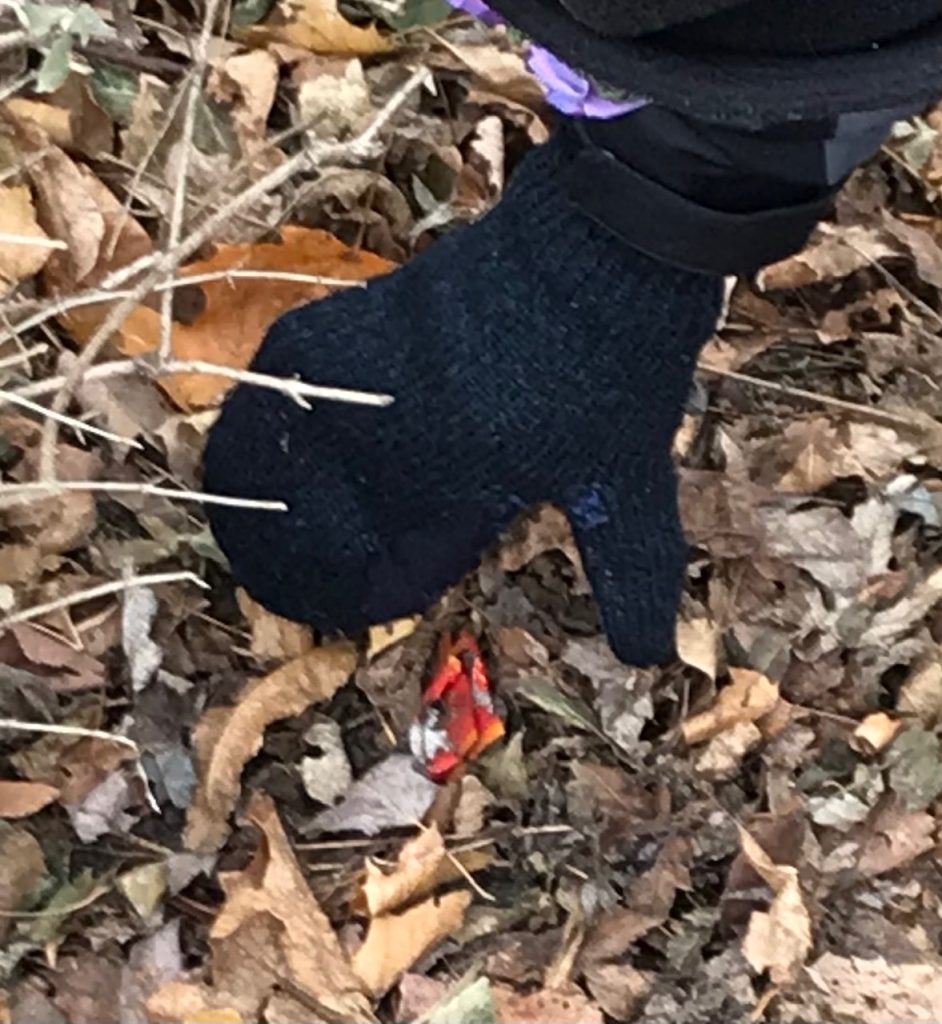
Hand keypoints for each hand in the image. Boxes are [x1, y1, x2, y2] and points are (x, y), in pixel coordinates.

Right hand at [203, 135, 722, 664]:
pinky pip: (287, 381)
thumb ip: (627, 567)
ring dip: (264, 496)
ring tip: (247, 528)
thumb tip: (646, 657)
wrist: (599, 237)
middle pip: (315, 515)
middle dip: (296, 559)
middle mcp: (390, 432)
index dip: (359, 596)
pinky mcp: (357, 315)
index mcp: (452, 482)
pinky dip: (268, 420)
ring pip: (285, 449)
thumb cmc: (614, 365)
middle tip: (280, 582)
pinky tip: (263, 435)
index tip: (345, 613)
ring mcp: (366, 370)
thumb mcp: (626, 476)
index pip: (380, 563)